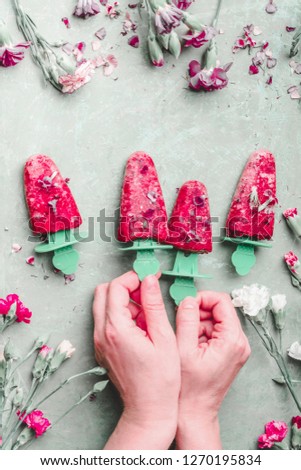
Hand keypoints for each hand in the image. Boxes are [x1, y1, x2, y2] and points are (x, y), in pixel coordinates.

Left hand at [93, 271, 180, 448]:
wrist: (148, 409)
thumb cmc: (161, 379)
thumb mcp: (163, 337)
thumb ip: (153, 304)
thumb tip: (149, 279)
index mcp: (116, 329)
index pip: (116, 287)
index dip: (133, 277)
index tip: (150, 278)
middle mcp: (101, 334)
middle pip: (103, 292)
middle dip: (124, 286)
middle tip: (146, 292)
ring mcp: (99, 342)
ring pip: (103, 306)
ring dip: (122, 301)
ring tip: (147, 314)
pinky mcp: (101, 349)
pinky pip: (105, 321)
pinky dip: (120, 315)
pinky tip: (141, 327)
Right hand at [175, 292, 250, 449]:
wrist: (194, 413)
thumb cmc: (189, 389)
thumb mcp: (183, 349)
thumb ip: (186, 319)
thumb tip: (188, 300)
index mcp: (232, 340)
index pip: (222, 301)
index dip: (202, 298)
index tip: (186, 304)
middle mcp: (239, 343)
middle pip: (220, 310)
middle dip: (199, 312)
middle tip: (182, 323)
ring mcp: (236, 349)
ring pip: (216, 321)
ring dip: (198, 324)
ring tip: (186, 340)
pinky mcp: (230, 354)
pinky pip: (215, 332)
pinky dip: (201, 334)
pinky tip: (191, 347)